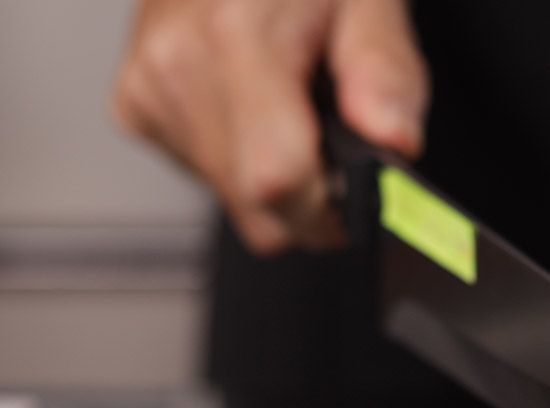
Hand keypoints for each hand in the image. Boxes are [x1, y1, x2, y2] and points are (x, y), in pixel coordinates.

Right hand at [113, 0, 427, 253]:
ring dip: (277, 178)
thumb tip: (392, 140)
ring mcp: (150, 86)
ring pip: (233, 201)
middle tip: (337, 140)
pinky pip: (204, 177)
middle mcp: (178, 64)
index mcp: (237, 35)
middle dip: (312, 201)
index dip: (333, 209)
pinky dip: (241, 160)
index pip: (278, 181)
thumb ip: (386, 71)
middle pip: (256, 208)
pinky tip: (257, 106)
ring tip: (294, 106)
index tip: (363, 193)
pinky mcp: (134, 104)